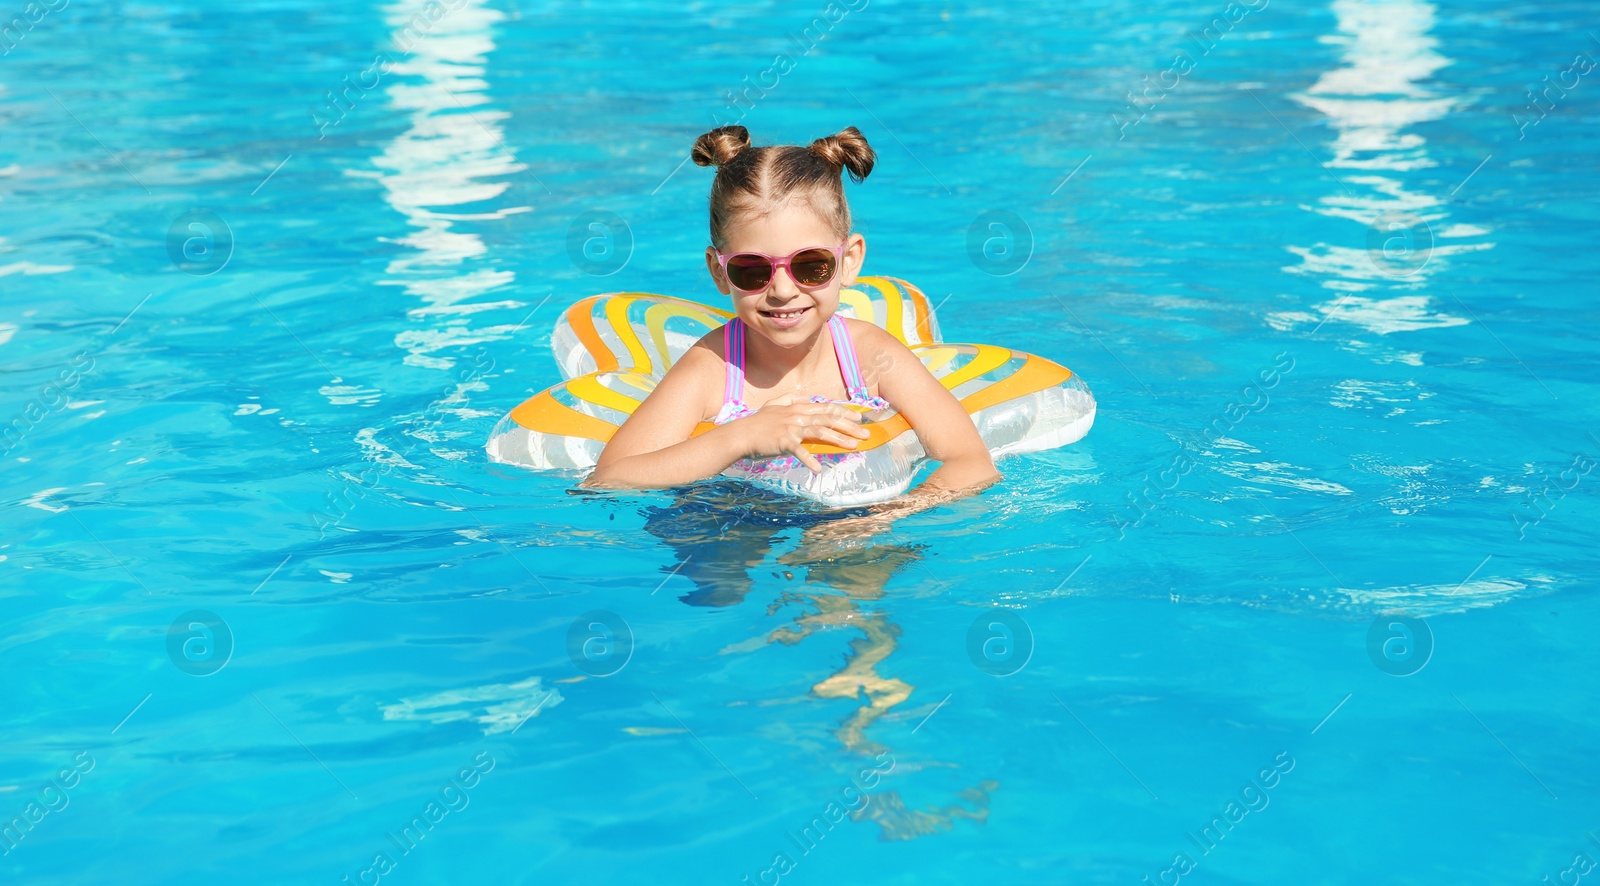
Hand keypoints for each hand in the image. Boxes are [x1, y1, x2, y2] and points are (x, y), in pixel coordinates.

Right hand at [734, 395, 871, 472]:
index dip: (844, 412)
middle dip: (850, 426)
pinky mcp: (783, 441)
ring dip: (838, 439)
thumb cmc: (758, 423)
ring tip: (853, 446)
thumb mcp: (774, 405)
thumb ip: (790, 399)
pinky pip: (799, 451)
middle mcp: (797, 415)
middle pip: (828, 419)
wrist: (741, 434)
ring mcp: (791, 427)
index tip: (859, 417)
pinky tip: (817, 469)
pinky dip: (808, 459)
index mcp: (797, 407)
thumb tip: (805, 397)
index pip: (826, 407)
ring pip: (820, 432)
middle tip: (866, 434)